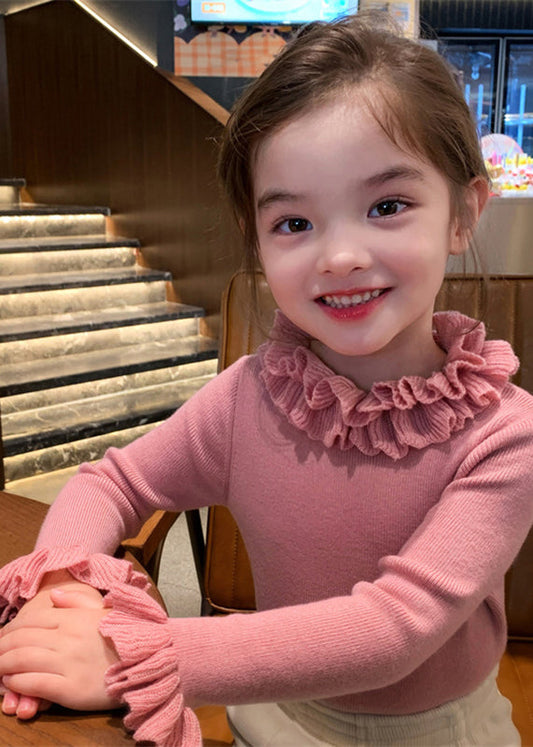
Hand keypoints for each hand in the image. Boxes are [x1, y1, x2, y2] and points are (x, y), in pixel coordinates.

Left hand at [0, 584, 119, 713]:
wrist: (149, 664)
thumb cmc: (127, 637)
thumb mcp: (105, 611)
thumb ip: (78, 601)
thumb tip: (55, 594)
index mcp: (75, 618)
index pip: (31, 620)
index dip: (10, 629)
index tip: (1, 638)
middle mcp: (68, 638)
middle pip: (21, 640)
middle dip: (0, 648)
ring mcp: (69, 663)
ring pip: (21, 661)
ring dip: (2, 666)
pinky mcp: (70, 689)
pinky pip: (33, 684)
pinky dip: (16, 683)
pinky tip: (10, 684)